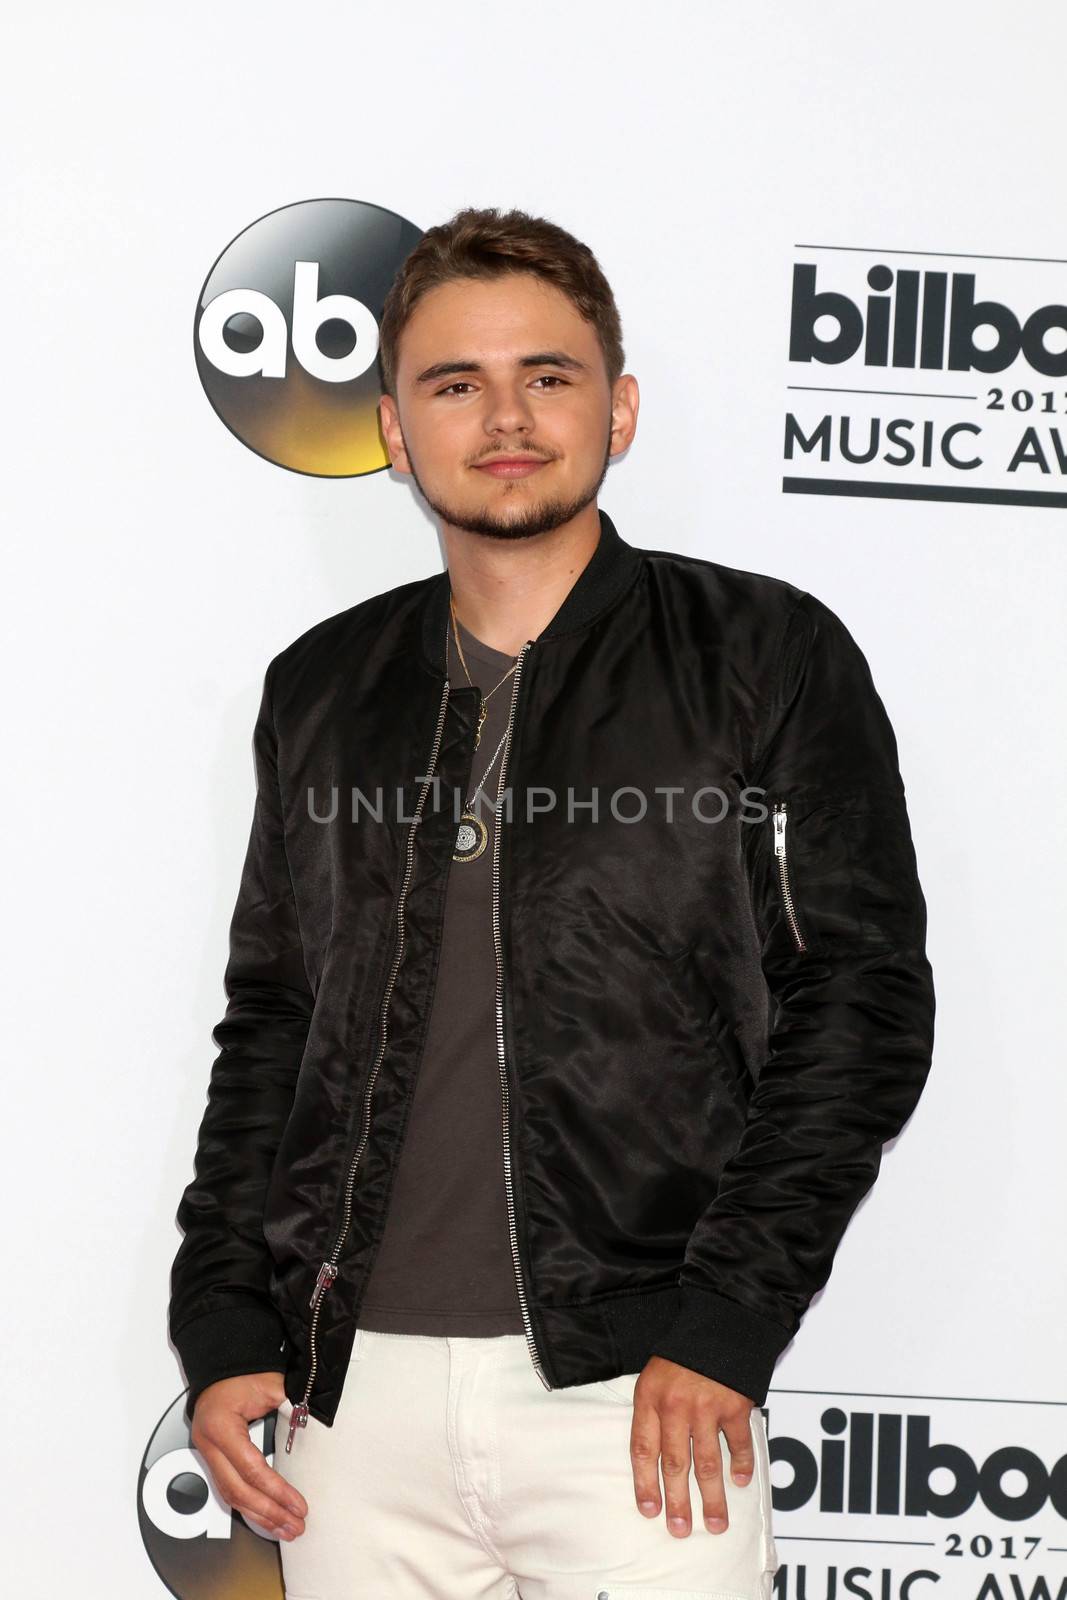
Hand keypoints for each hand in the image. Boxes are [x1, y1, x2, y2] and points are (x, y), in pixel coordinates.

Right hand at [190, 1372, 308, 1540]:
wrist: (220, 1368)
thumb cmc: (241, 1375)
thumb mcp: (270, 1386)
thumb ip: (292, 1406)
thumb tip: (314, 1425)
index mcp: (222, 1426)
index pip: (251, 1468)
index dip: (276, 1491)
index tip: (298, 1505)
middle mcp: (209, 1445)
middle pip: (238, 1491)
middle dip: (268, 1513)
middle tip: (294, 1526)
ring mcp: (207, 1454)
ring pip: (230, 1497)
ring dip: (258, 1516)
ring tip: (283, 1529)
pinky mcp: (212, 1459)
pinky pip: (228, 1490)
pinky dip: (248, 1507)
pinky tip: (264, 1518)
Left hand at [629, 1356, 755, 1536]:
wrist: (717, 1321)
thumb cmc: (681, 1354)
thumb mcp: (654, 1376)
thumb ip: (653, 1414)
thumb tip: (655, 1461)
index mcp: (650, 1398)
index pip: (643, 1450)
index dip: (645, 1484)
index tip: (650, 1512)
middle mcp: (676, 1406)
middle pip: (675, 1464)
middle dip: (678, 1502)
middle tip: (680, 1531)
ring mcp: (707, 1406)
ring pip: (707, 1463)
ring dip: (712, 1497)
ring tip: (716, 1524)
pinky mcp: (735, 1405)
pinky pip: (738, 1443)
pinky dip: (741, 1464)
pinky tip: (740, 1481)